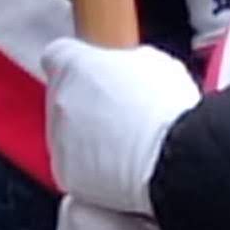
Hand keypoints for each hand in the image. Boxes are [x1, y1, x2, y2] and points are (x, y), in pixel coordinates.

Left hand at [41, 38, 200, 214]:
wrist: (171, 155)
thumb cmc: (165, 106)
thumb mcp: (151, 61)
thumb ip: (124, 61)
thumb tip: (128, 69)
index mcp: (72, 63)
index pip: (58, 55)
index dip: (78, 66)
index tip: (93, 74)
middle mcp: (58, 99)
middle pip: (63, 99)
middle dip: (87, 106)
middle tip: (120, 114)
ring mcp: (58, 138)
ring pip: (66, 136)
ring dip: (87, 140)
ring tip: (124, 145)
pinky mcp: (66, 173)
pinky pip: (75, 168)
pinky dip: (91, 171)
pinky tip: (120, 168)